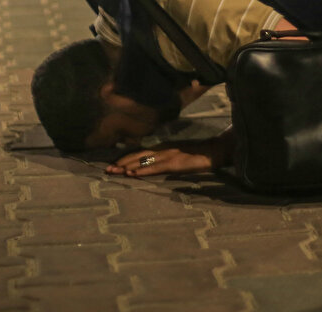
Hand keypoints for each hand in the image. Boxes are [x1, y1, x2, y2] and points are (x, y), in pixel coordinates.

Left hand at [107, 129, 233, 177]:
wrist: (214, 150)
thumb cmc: (198, 154)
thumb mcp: (179, 155)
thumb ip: (167, 158)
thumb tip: (154, 165)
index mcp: (163, 147)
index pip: (140, 152)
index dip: (126, 157)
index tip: (113, 164)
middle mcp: (163, 149)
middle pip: (138, 155)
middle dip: (121, 162)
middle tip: (107, 170)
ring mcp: (168, 155)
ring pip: (143, 161)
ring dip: (128, 166)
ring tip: (115, 171)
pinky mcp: (175, 163)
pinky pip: (155, 167)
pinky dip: (143, 170)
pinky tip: (133, 173)